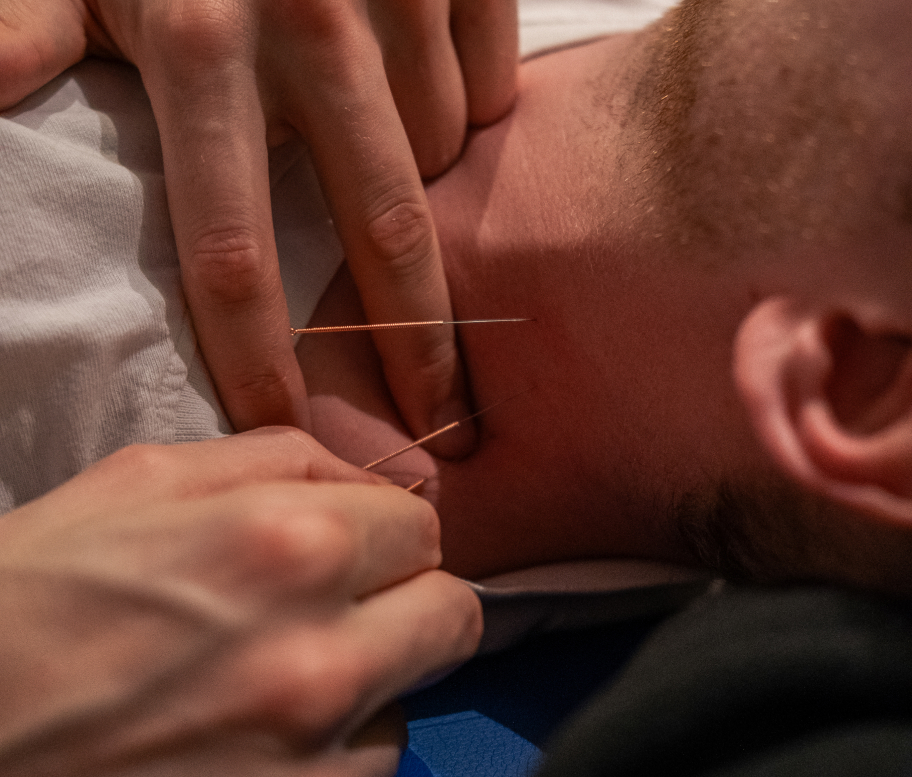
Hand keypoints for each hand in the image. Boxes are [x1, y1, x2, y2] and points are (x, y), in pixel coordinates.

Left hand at [0, 0, 517, 455]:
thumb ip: (30, 24)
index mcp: (200, 44)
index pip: (231, 250)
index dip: (262, 357)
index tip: (289, 430)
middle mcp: (311, 30)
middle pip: (381, 232)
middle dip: (419, 346)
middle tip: (446, 426)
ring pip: (440, 149)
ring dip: (426, 181)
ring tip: (391, 170)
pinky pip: (490, 86)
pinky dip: (472, 109)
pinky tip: (434, 94)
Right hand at [0, 428, 481, 775]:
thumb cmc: (35, 594)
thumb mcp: (145, 478)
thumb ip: (282, 458)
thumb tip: (370, 478)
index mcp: (293, 546)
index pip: (424, 528)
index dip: (386, 531)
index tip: (355, 544)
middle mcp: (322, 657)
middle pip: (451, 615)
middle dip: (407, 599)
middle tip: (344, 605)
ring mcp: (313, 762)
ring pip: (409, 698)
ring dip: (366, 680)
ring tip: (275, 677)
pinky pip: (365, 772)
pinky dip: (330, 750)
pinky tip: (256, 736)